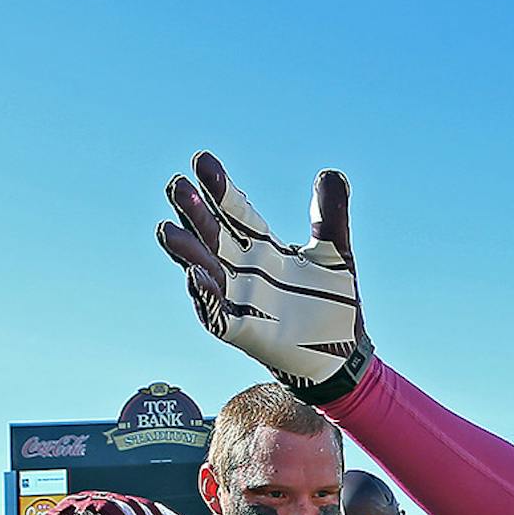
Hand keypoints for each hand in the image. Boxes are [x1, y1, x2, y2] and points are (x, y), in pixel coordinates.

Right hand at [156, 152, 375, 403]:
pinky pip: (216, 314)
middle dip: (193, 213)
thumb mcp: (336, 252)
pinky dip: (205, 295)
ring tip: (169, 229)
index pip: (235, 212)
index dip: (219, 188)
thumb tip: (330, 174)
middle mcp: (243, 270)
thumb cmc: (335, 304)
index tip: (202, 160)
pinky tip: (196, 273)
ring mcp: (239, 300)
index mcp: (263, 247)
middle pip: (212, 235)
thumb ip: (331, 216)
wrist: (344, 354)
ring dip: (187, 252)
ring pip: (204, 271)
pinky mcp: (242, 331)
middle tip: (176, 185)